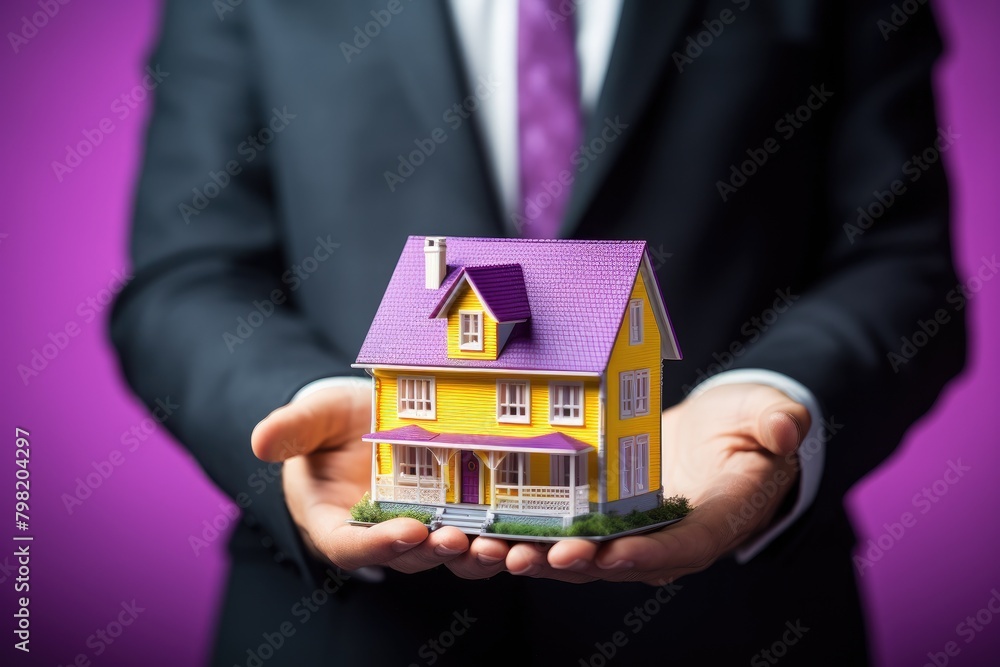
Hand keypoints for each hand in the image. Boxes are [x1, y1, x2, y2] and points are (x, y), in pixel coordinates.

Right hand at [252, 385, 505, 574]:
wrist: (364, 413)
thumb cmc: (329, 420)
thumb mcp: (310, 417)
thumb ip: (291, 430)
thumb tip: (261, 440)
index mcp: (336, 522)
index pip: (351, 546)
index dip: (378, 545)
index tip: (406, 530)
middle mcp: (380, 534)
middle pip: (407, 556)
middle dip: (433, 552)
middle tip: (458, 539)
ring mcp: (420, 525)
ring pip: (447, 552)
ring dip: (473, 553)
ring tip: (500, 545)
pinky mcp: (453, 511)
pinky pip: (476, 530)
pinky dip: (498, 534)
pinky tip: (525, 528)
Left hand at [496, 383, 807, 584]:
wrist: (721, 433)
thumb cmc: (748, 426)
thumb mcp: (767, 415)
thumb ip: (777, 422)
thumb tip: (788, 427)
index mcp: (711, 524)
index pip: (678, 548)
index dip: (643, 556)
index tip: (607, 555)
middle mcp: (663, 542)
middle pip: (615, 565)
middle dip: (569, 565)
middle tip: (526, 557)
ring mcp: (627, 536)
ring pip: (576, 559)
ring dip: (531, 558)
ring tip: (485, 551)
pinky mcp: (597, 521)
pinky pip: (556, 535)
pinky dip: (518, 537)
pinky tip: (476, 532)